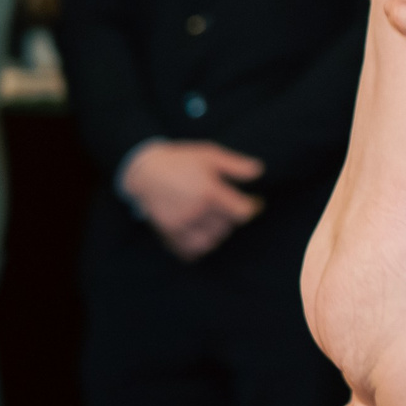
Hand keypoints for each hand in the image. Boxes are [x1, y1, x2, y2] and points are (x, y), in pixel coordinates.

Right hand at [124, 140, 263, 260]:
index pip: (242, 212)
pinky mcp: (169, 234)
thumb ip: (236, 165)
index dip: (252, 207)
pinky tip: (202, 233)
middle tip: (226, 206)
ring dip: (217, 233)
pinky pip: (191, 251)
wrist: (145, 170)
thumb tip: (259, 171)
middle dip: (230, 216)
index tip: (254, 202)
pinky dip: (200, 246)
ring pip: (211, 241)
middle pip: (227, 227)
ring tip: (214, 219)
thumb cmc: (181, 160)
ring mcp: (181, 225)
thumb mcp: (210, 155)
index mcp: (208, 191)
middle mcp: (195, 211)